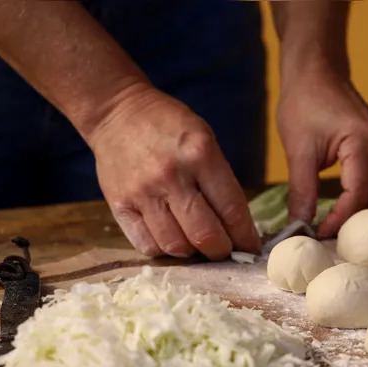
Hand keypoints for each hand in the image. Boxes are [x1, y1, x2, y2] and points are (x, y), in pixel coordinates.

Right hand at [86, 85, 260, 258]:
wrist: (116, 113)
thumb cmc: (168, 126)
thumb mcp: (204, 139)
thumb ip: (220, 180)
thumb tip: (237, 226)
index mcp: (200, 154)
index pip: (231, 209)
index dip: (245, 236)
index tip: (251, 248)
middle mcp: (172, 176)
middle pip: (204, 235)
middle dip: (221, 251)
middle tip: (225, 251)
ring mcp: (143, 192)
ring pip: (175, 245)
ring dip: (192, 253)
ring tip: (197, 245)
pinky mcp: (119, 205)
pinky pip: (146, 245)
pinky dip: (163, 250)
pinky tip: (170, 239)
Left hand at [277, 68, 367, 237]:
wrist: (317, 73)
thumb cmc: (304, 105)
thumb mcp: (297, 149)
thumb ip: (301, 191)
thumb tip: (298, 228)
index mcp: (363, 142)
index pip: (359, 195)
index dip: (340, 220)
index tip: (320, 233)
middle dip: (363, 221)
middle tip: (336, 233)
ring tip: (349, 221)